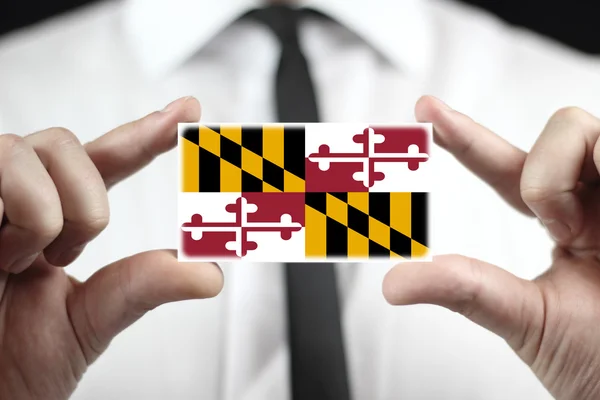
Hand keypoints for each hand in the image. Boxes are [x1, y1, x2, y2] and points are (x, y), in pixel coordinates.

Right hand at [0, 97, 223, 399]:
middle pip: (64, 143)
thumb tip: (210, 273)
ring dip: (47, 212)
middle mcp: (18, 197)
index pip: (104, 160)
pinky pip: (3, 165)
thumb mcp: (93, 319)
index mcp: (56, 217)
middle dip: (86, 203)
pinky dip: (25, 217)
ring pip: (34, 148)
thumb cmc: (16, 363)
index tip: (188, 111)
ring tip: (22, 260)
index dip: (146, 132)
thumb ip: (145, 286)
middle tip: (63, 256)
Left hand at [383, 96, 599, 399]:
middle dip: (541, 173)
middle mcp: (599, 201)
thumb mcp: (528, 319)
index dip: (465, 138)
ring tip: (582, 232)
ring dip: (563, 178)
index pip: (508, 169)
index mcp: (567, 224)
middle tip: (558, 228)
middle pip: (561, 131)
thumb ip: (467, 290)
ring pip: (584, 129)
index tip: (424, 110)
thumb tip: (393, 284)